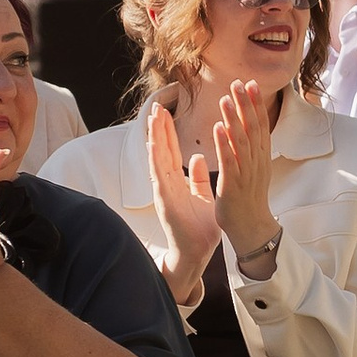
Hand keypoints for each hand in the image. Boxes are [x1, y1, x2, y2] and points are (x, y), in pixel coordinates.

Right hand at [146, 100, 223, 303]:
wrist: (197, 251)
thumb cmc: (200, 226)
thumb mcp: (203, 195)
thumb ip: (199, 177)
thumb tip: (199, 156)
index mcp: (177, 181)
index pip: (171, 150)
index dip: (168, 131)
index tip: (166, 111)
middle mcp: (167, 183)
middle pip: (161, 150)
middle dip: (159, 128)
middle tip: (156, 106)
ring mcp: (163, 191)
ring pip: (157, 159)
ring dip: (155, 138)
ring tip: (153, 119)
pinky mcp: (164, 201)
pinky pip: (159, 176)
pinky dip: (156, 160)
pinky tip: (154, 145)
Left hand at [207, 79, 277, 260]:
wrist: (251, 228)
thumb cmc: (249, 200)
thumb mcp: (253, 171)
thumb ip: (250, 150)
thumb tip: (246, 130)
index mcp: (260, 158)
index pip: (260, 126)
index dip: (256, 104)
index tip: (251, 84)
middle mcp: (256, 163)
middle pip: (253, 128)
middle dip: (246, 104)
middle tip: (239, 83)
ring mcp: (246, 174)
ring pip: (242, 141)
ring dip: (234, 119)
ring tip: (227, 99)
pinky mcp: (233, 186)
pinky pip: (229, 161)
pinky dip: (224, 143)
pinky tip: (217, 128)